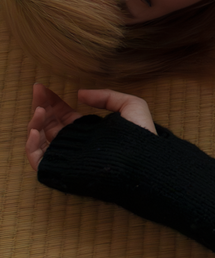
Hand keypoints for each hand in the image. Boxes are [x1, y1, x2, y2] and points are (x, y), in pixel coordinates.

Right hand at [26, 83, 155, 171]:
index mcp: (88, 131)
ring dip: (35, 123)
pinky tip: (33, 130)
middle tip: (37, 91)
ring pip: (41, 139)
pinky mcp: (60, 170)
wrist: (140, 163)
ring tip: (39, 110)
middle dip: (41, 106)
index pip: (63, 115)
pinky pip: (38, 159)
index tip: (42, 88)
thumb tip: (80, 93)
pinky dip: (30, 146)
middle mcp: (75, 144)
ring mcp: (66, 157)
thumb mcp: (130, 106)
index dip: (52, 101)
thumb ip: (107, 96)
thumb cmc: (140, 136)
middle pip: (50, 124)